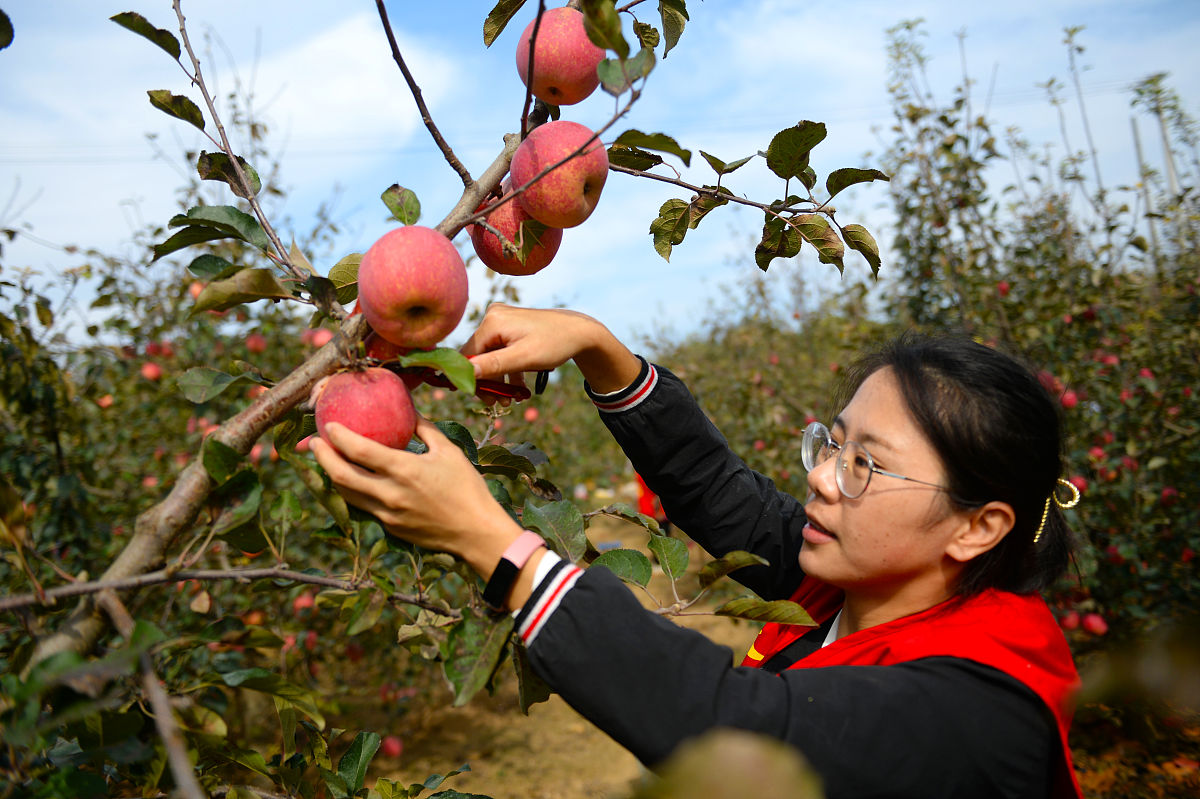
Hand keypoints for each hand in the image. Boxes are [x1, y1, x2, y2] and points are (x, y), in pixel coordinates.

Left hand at [310, 417, 523, 577]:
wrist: (475, 532)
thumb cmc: (467, 488)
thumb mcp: (448, 451)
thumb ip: (425, 429)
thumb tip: (409, 411)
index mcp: (404, 470)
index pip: (359, 450)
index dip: (338, 436)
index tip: (329, 424)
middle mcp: (390, 493)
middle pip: (341, 475)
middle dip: (322, 457)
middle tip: (315, 442)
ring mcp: (387, 514)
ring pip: (347, 494)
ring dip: (332, 476)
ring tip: (327, 460)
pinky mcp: (390, 527)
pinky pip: (364, 506)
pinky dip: (353, 491)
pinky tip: (352, 480)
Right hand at [461, 303, 640, 394]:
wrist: (581, 333)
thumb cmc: (555, 344)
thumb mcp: (523, 359)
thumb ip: (492, 366)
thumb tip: (462, 374)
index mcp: (492, 321)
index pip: (468, 354)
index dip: (472, 379)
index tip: (483, 400)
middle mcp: (493, 317)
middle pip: (479, 357)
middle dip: (490, 383)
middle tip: (501, 403)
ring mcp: (502, 321)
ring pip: (491, 358)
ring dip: (501, 381)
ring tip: (513, 399)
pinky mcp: (511, 328)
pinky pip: (502, 353)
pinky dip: (509, 371)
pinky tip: (520, 388)